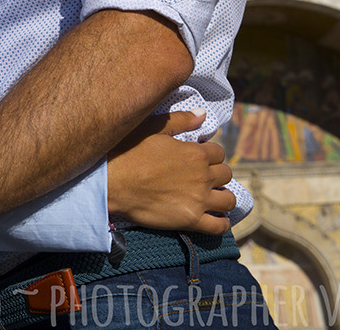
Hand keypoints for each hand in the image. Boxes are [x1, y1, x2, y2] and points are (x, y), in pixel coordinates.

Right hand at [107, 111, 234, 233]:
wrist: (110, 182)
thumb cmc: (127, 151)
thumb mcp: (152, 127)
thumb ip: (180, 120)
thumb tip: (202, 114)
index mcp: (195, 153)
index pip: (219, 153)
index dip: (209, 154)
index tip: (198, 158)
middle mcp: (202, 176)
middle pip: (226, 174)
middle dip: (217, 173)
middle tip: (201, 176)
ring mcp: (198, 200)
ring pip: (228, 200)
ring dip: (223, 196)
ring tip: (211, 196)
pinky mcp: (190, 220)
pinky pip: (218, 226)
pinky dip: (221, 223)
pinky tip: (216, 218)